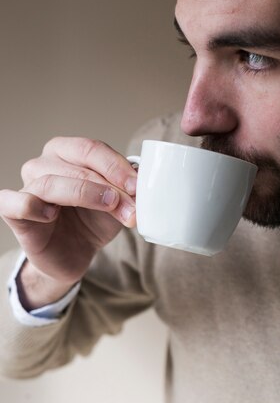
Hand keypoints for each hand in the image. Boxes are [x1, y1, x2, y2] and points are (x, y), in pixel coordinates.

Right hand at [0, 137, 137, 290]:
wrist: (74, 254)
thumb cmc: (93, 220)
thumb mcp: (117, 202)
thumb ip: (127, 188)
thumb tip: (142, 178)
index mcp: (67, 151)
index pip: (91, 148)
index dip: (116, 166)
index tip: (137, 186)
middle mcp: (44, 162)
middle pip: (76, 164)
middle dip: (109, 185)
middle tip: (131, 205)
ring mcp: (27, 185)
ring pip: (51, 182)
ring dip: (86, 195)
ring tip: (110, 208)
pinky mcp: (13, 211)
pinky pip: (18, 202)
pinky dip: (35, 206)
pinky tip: (52, 215)